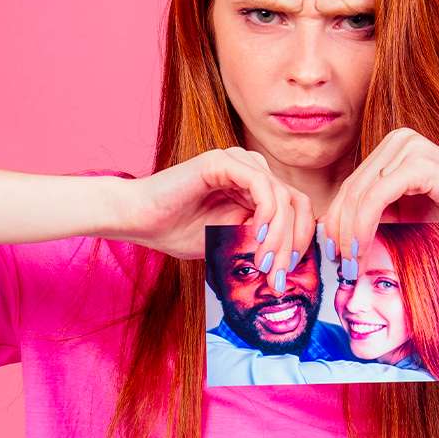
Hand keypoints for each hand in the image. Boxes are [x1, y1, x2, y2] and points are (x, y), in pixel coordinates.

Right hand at [107, 148, 314, 278]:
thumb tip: (292, 263)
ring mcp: (238, 162)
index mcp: (256, 187)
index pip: (296, 209)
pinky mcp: (222, 161)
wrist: (137, 220)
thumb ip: (260, 243)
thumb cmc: (177, 230)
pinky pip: (260, 184)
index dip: (300, 241)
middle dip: (293, 244)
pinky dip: (267, 213)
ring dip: (280, 235)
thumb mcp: (230, 242)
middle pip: (295, 203)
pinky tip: (259, 237)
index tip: (288, 274)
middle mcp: (251, 170)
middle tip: (279, 276)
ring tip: (265, 263)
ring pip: (282, 196)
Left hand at [315, 127, 438, 277]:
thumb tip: (336, 237)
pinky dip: (363, 226)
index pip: (352, 185)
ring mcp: (408, 147)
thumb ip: (375, 217)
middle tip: (338, 262)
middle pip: (351, 188)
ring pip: (360, 194)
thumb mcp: (405, 217)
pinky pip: (376, 197)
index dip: (337, 221)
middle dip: (339, 230)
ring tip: (349, 262)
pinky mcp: (417, 163)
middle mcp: (398, 140)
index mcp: (394, 147)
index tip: (333, 253)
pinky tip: (361, 250)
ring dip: (349, 233)